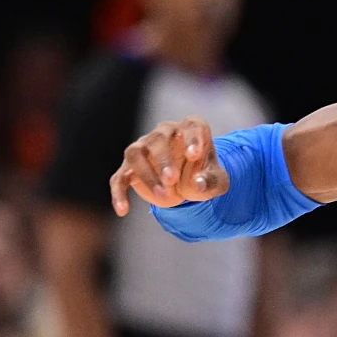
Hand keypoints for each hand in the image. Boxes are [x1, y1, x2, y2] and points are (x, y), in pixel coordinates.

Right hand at [109, 116, 229, 215]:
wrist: (190, 184)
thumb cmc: (205, 176)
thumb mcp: (216, 181)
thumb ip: (211, 181)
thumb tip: (198, 184)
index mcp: (191, 129)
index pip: (191, 125)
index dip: (192, 138)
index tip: (194, 155)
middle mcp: (165, 133)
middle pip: (159, 138)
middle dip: (164, 159)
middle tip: (172, 180)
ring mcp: (144, 148)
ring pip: (136, 153)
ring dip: (146, 174)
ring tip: (162, 196)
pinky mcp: (130, 167)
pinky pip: (120, 177)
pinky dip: (119, 193)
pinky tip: (122, 210)